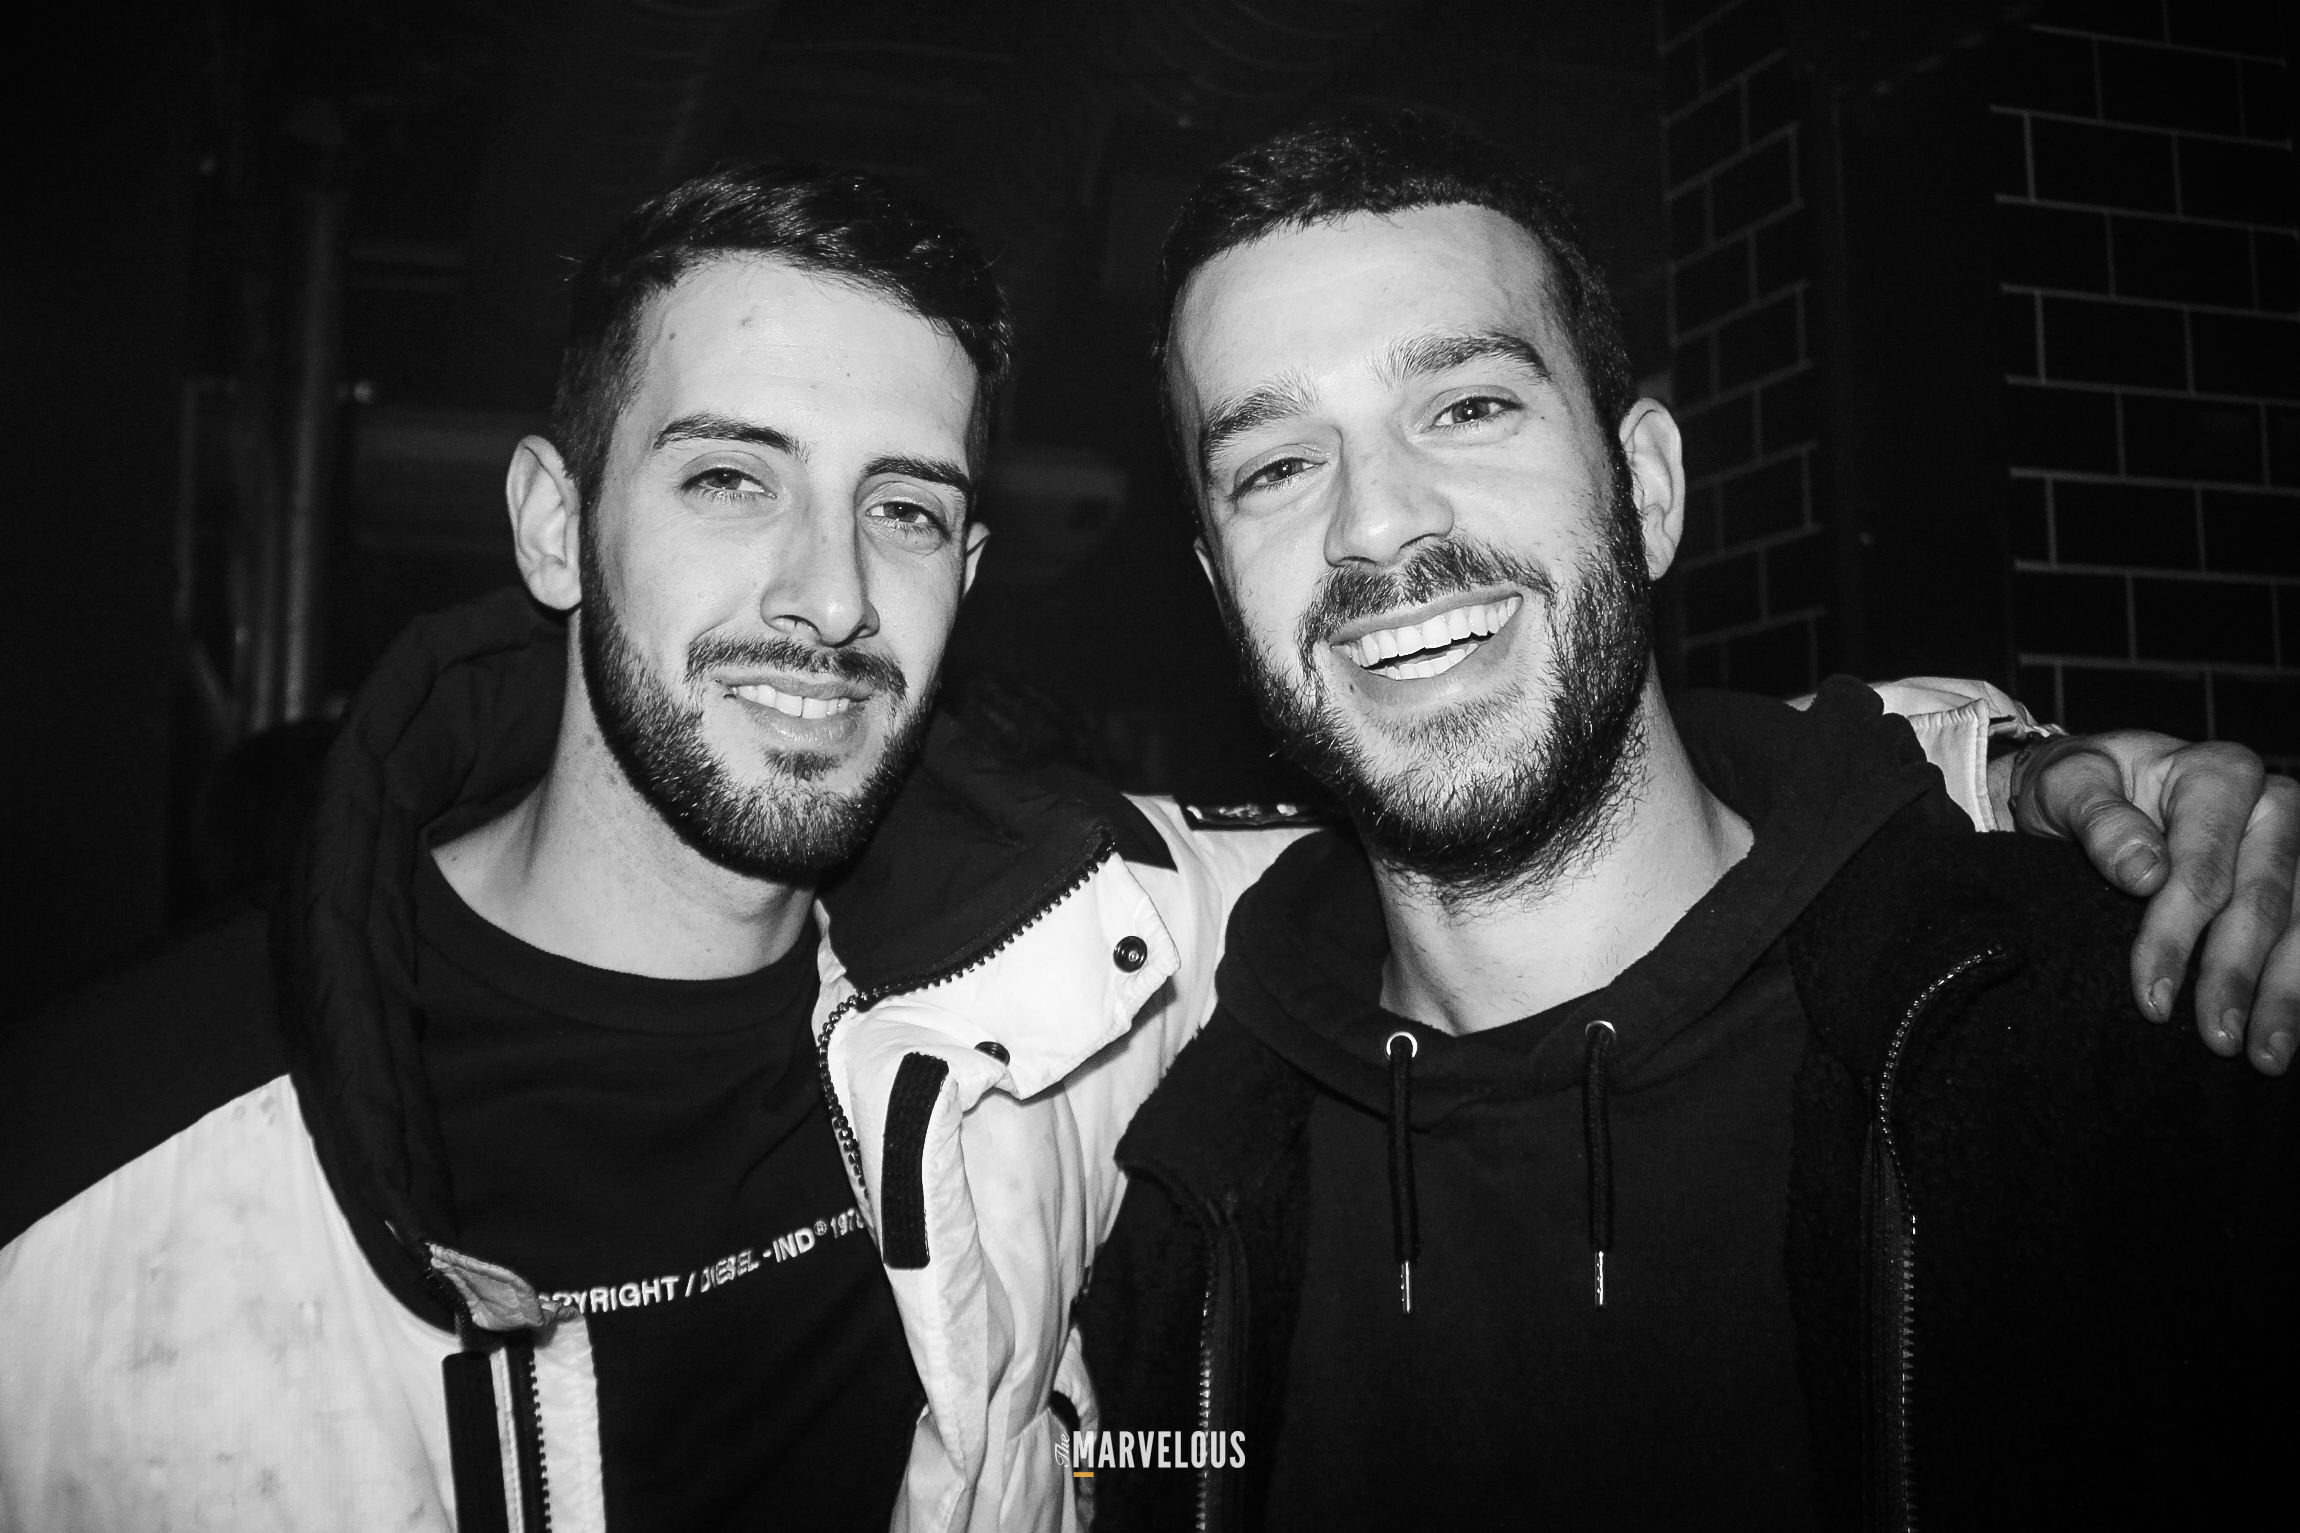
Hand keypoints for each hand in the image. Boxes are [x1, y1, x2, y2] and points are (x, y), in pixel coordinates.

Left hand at [1995, 733, 2298, 1073]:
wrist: (2093, 787)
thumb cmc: (2078, 786)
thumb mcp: (2065, 784)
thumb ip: (2098, 819)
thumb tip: (2144, 873)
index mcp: (2219, 774)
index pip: (2202, 870)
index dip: (2177, 938)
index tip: (2152, 1001)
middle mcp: (2274, 805)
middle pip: (2261, 903)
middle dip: (2236, 978)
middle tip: (2218, 1040)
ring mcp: (2297, 844)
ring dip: (2285, 996)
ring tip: (2266, 1055)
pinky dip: (2299, 984)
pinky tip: (2288, 1031)